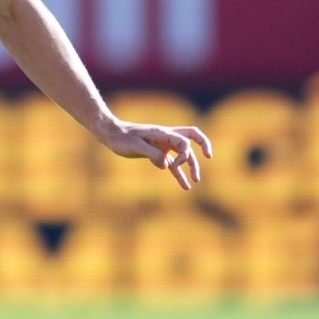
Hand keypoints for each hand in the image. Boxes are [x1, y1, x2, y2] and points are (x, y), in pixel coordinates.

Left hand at [97, 120, 212, 190]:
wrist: (111, 135)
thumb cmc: (121, 138)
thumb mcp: (135, 146)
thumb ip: (152, 154)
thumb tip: (167, 165)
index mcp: (163, 133)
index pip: (185, 140)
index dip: (186, 154)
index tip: (176, 165)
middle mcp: (166, 137)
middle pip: (191, 141)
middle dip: (202, 148)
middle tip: (208, 158)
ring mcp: (163, 145)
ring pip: (183, 155)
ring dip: (190, 166)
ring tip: (195, 181)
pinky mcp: (158, 154)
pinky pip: (173, 164)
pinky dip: (178, 174)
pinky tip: (185, 186)